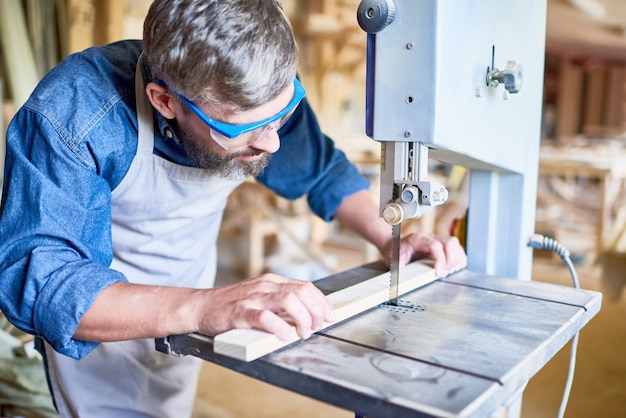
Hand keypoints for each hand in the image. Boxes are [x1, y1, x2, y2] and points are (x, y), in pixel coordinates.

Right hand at [197, 273, 334, 340]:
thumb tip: (307, 314)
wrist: (200, 307)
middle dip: (316, 310)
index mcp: (272, 282)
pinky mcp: (240, 312)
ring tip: (303, 333)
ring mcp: (252, 298)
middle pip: (301, 291)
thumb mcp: (259, 297)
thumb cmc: (231, 306)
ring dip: (302, 318)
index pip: (305, 286)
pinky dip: (279, 327)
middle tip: (319, 326)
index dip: (321, 302)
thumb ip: (280, 302)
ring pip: (288, 300)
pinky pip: (264, 317)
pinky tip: (285, 335)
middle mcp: (264, 286)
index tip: (329, 315)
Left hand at [383, 232, 466, 276]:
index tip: (439, 274)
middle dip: (450, 261)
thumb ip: (401, 268)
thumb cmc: (395, 252)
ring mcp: (437, 239)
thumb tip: (404, 279)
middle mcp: (430, 237)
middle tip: (444, 273)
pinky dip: (458, 258)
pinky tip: (453, 267)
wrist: (394, 245)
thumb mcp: (394, 260)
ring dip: (456, 259)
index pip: (435, 246)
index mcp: (418, 239)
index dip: (440, 260)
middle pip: (449, 243)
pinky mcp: (441, 245)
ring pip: (454, 244)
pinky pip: (455, 248)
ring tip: (450, 271)